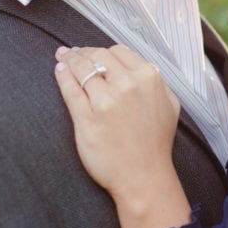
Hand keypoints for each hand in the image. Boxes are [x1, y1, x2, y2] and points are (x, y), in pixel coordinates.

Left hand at [54, 45, 190, 227]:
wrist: (144, 176)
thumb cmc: (156, 142)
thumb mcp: (168, 103)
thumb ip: (154, 81)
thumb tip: (135, 66)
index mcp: (148, 78)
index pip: (118, 52)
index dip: (102, 51)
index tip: (92, 53)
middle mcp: (128, 85)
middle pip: (98, 57)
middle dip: (83, 52)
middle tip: (72, 53)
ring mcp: (105, 102)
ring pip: (82, 70)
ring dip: (70, 60)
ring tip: (62, 57)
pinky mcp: (86, 119)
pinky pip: (70, 90)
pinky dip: (63, 77)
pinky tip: (59, 70)